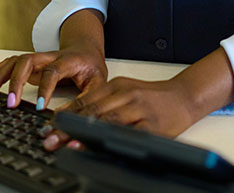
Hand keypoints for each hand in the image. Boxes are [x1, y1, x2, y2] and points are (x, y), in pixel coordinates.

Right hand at [0, 9, 106, 109]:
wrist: (85, 48)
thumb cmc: (91, 66)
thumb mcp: (97, 82)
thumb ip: (86, 99)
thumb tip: (66, 118)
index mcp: (68, 61)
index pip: (53, 71)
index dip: (45, 88)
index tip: (39, 107)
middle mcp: (50, 57)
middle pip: (28, 61)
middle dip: (16, 81)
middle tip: (10, 103)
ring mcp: (38, 59)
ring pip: (16, 61)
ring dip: (0, 75)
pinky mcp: (30, 63)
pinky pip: (11, 63)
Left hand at [43, 47, 233, 149]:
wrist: (185, 96)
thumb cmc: (154, 98)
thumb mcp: (126, 92)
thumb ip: (104, 102)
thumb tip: (74, 119)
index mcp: (117, 85)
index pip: (85, 100)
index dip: (65, 115)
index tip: (48, 127)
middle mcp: (126, 94)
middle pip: (92, 112)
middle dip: (68, 128)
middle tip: (50, 139)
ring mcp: (139, 109)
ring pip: (107, 121)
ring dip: (84, 134)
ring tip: (67, 145)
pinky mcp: (151, 126)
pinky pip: (128, 135)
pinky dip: (111, 141)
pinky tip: (100, 148)